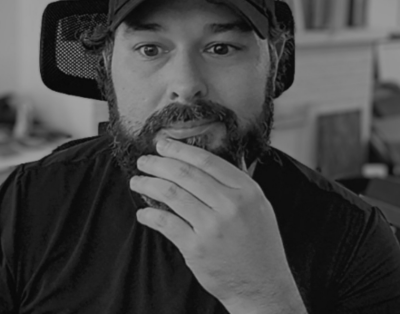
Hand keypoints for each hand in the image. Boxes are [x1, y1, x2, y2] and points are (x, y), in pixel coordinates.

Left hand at [130, 138, 304, 312]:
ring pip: (172, 194)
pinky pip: (166, 223)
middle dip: (159, 163)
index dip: (180, 149)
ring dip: (149, 184)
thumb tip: (221, 157)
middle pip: (185, 174)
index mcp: (246, 190)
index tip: (163, 144)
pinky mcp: (197, 248)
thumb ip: (240, 181)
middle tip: (144, 160)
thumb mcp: (259, 205)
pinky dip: (150, 215)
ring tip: (137, 181)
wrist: (262, 285)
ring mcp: (213, 227)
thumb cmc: (259, 243)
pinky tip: (143, 213)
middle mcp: (230, 205)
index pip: (206, 161)